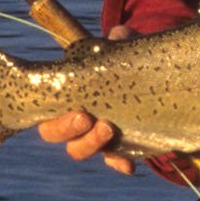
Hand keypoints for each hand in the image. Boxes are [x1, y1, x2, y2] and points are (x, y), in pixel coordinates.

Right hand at [37, 26, 135, 174]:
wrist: (153, 80)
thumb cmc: (126, 62)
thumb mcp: (124, 48)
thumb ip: (120, 41)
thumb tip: (118, 35)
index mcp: (65, 94)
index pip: (45, 109)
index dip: (53, 114)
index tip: (75, 107)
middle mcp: (74, 118)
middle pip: (53, 132)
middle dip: (67, 128)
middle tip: (86, 117)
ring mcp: (94, 135)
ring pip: (78, 149)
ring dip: (90, 143)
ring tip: (109, 129)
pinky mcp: (117, 147)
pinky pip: (112, 161)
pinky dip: (118, 164)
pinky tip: (128, 165)